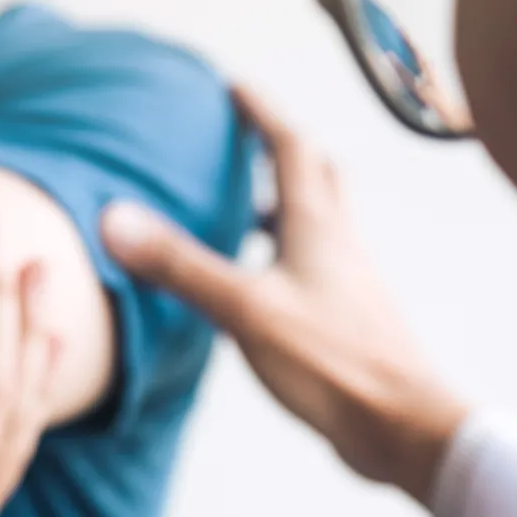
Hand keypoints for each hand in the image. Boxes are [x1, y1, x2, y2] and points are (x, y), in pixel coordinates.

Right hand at [101, 86, 468, 502]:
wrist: (399, 428)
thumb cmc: (332, 364)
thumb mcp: (244, 309)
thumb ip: (181, 265)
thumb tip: (116, 219)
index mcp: (317, 227)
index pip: (290, 147)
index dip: (261, 114)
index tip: (233, 88)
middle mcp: (338, 245)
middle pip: (318, 177)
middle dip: (282, 150)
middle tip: (248, 139)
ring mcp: (346, 284)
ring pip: (318, 225)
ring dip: (284, 205)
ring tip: (245, 208)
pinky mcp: (345, 321)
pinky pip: (313, 269)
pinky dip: (285, 257)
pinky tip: (259, 285)